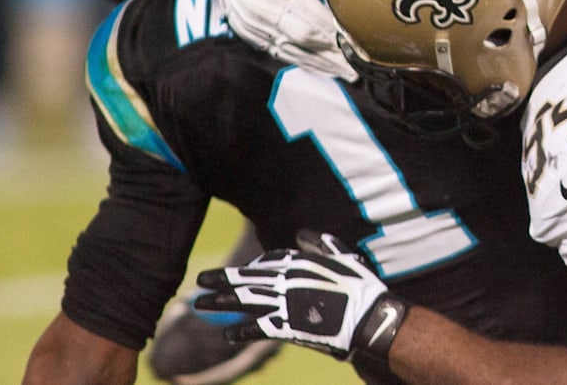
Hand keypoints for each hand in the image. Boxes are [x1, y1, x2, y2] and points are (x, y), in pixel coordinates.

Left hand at [194, 231, 407, 360]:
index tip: (238, 274)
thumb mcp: (344, 255)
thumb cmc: (360, 286)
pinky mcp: (286, 327)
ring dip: (220, 302)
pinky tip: (227, 334)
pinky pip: (257, 328)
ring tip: (200, 302)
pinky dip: (240, 332)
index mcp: (299, 262)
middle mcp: (286, 281)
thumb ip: (321, 244)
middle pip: (245, 279)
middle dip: (221, 279)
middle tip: (200, 280)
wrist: (367, 318)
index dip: (250, 267)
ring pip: (243, 301)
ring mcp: (283, 304)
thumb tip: (301, 233)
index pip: (265, 261)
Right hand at [203, 0, 356, 79]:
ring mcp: (256, 28)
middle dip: (332, 51)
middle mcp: (262, 11)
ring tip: (348, 73)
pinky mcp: (253, 38)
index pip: (308, 13)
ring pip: (294, 50)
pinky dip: (305, 63)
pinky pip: (282, 54)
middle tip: (358, 63)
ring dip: (322, 63)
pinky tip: (325, 70)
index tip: (355, 37)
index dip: (332, 27)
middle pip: (303, 36)